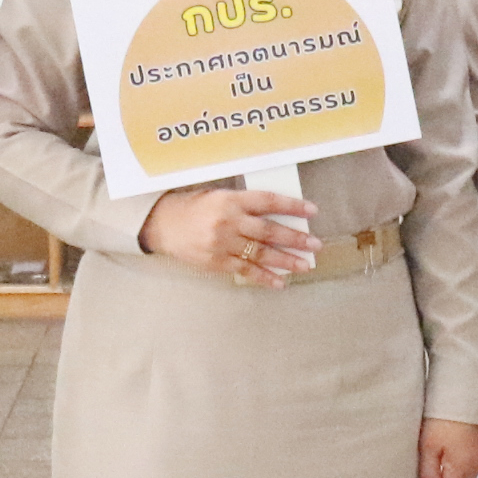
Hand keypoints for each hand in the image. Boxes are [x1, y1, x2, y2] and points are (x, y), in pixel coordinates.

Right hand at [142, 184, 318, 284]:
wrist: (162, 225)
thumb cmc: (193, 207)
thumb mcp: (218, 196)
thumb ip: (244, 204)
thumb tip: (278, 215)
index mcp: (230, 200)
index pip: (268, 201)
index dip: (292, 206)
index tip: (312, 211)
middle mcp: (228, 221)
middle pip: (269, 231)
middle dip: (295, 238)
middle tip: (315, 244)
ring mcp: (222, 243)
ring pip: (261, 253)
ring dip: (286, 260)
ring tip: (305, 264)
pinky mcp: (217, 262)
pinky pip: (245, 270)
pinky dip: (264, 277)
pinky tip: (281, 281)